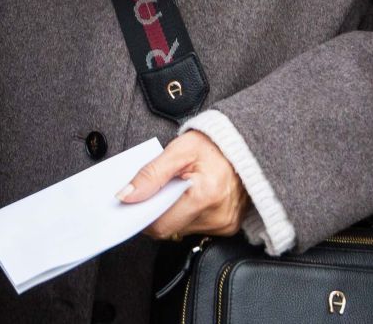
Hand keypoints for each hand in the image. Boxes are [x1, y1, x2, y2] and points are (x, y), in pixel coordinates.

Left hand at [120, 130, 249, 239]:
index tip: (138, 201)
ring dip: (175, 212)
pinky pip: (197, 227)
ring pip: (182, 229)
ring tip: (182, 188)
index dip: (144, 214)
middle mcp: (217, 216)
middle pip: (170, 229)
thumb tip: (126, 196)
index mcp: (204, 196)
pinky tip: (194, 196)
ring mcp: (225, 224)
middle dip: (159, 211)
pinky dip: (189, 213)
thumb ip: (151, 174)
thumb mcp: (179, 149)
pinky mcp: (229, 227)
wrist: (247, 143)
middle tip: (162, 189)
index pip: (160, 226)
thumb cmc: (214, 144)